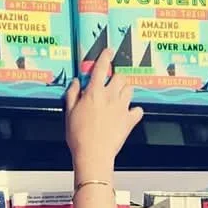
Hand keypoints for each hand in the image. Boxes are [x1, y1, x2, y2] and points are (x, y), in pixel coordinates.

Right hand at [64, 51, 143, 180]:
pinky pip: (138, 110)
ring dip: (125, 91)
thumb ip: (72, 94)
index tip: (109, 51)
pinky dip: (135, 111)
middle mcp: (110, 96)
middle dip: (116, 78)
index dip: (105, 56)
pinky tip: (129, 114)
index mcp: (94, 92)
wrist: (93, 155)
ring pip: (130, 89)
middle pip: (120, 77)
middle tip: (111, 84)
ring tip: (119, 97)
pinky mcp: (129, 120)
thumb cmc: (79, 137)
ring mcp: (121, 107)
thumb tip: (75, 83)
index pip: (101, 67)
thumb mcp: (69, 113)